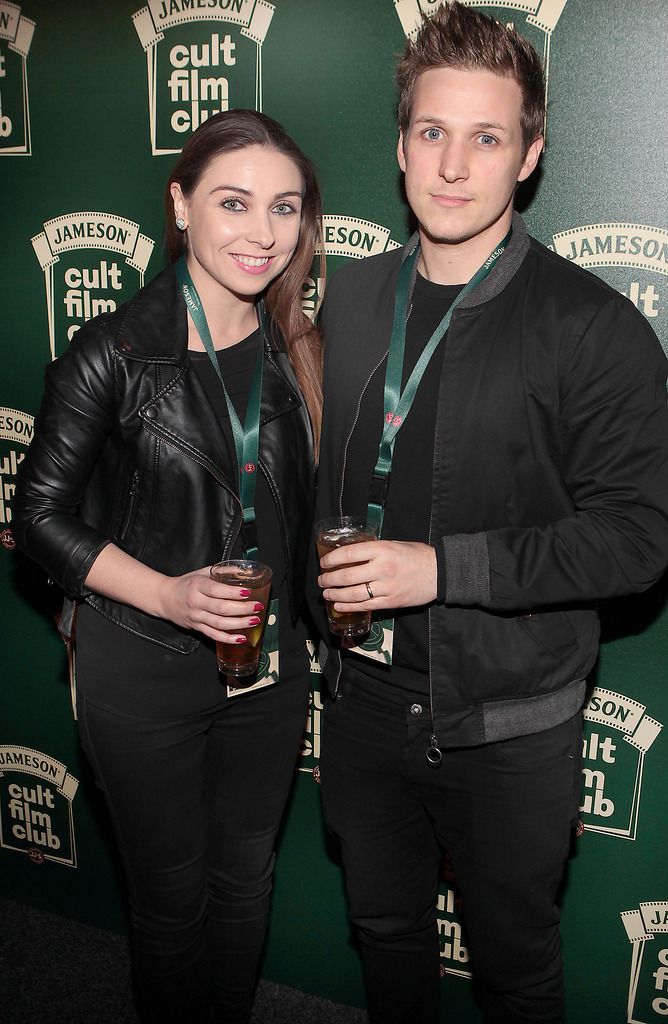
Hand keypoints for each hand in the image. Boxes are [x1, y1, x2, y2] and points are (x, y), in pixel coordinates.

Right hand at [158, 566, 263, 644]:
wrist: (165, 598)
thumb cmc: (186, 584)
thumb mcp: (202, 572)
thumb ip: (223, 571)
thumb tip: (243, 570)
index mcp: (197, 586)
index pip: (217, 590)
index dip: (233, 592)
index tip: (248, 592)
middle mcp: (196, 602)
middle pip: (221, 608)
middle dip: (242, 609)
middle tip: (257, 607)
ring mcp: (196, 617)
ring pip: (219, 624)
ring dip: (239, 624)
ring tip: (254, 621)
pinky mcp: (197, 628)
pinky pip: (213, 635)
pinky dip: (228, 638)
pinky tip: (241, 638)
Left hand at [318, 541, 436, 612]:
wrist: (439, 572)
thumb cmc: (416, 555)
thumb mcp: (394, 545)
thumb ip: (374, 550)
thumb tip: (351, 555)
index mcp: (382, 550)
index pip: (349, 554)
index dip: (331, 559)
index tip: (324, 563)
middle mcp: (382, 568)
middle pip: (347, 576)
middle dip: (329, 579)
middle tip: (322, 580)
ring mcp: (386, 587)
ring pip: (353, 594)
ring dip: (335, 595)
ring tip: (326, 593)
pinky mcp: (390, 602)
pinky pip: (365, 605)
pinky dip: (348, 606)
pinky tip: (338, 606)